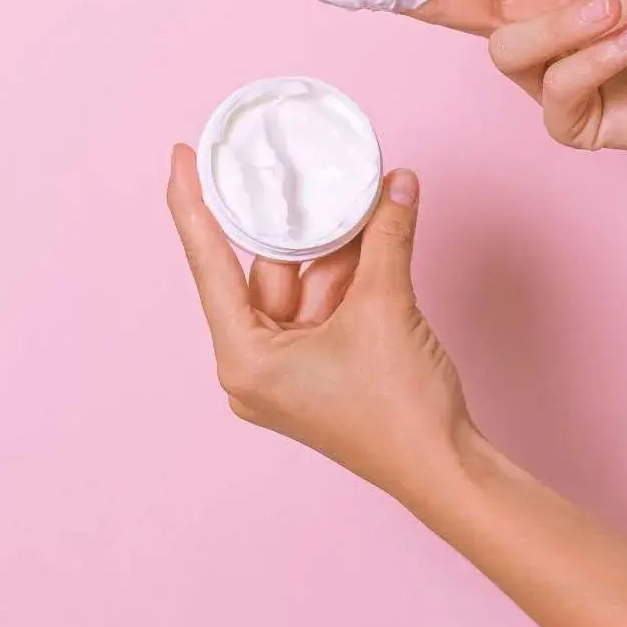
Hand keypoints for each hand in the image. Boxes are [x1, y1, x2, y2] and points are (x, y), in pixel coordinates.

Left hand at [166, 145, 470, 500]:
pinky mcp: (322, 368)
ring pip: (305, 284)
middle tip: (296, 165)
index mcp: (245, 359)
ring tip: (362, 195)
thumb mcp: (386, 307)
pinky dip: (350, 271)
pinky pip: (326, 304)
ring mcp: (290, 369)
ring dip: (336, 244)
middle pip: (268, 270)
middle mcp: (257, 365)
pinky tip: (374, 231)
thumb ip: (387, 236)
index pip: (209, 264)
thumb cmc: (401, 410)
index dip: (192, 205)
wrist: (445, 468)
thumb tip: (397, 184)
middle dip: (297, 220)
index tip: (181, 158)